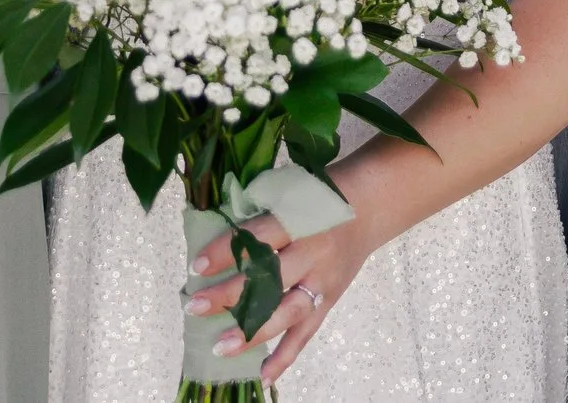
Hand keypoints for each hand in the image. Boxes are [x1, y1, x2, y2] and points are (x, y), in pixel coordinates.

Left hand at [188, 210, 376, 383]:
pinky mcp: (331, 300)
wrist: (372, 204)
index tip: (197, 266)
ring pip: (287, 312)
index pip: (258, 239)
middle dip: (229, 296)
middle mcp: (314, 253)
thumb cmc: (322, 194)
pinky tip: (262, 375)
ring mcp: (324, 281)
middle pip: (269, 280)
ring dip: (253, 332)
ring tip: (221, 347)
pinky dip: (285, 356)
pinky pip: (307, 333)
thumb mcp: (292, 193)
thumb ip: (261, 217)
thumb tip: (216, 244)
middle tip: (195, 306)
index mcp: (301, 219)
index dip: (226, 253)